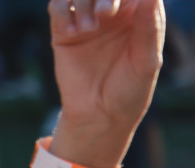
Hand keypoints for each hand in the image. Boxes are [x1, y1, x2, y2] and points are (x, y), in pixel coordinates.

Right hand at [50, 0, 163, 138]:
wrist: (97, 116)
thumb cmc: (129, 91)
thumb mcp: (147, 61)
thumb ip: (150, 27)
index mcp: (137, 14)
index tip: (118, 8)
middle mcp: (112, 12)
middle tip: (105, 13)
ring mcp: (86, 21)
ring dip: (82, 1)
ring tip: (88, 30)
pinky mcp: (63, 33)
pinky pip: (58, 7)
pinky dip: (63, 12)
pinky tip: (73, 33)